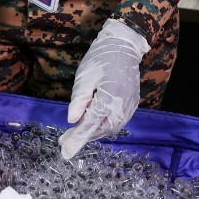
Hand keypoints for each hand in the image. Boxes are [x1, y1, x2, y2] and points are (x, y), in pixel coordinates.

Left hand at [59, 18, 147, 159]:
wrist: (124, 46)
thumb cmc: (100, 58)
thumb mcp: (84, 76)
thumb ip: (79, 99)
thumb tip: (72, 120)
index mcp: (110, 98)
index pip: (90, 124)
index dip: (77, 139)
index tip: (65, 152)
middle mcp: (123, 106)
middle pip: (102, 130)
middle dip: (84, 137)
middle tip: (65, 141)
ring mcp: (130, 106)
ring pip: (111, 128)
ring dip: (95, 133)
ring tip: (77, 134)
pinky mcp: (133, 104)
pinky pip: (118, 122)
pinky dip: (105, 127)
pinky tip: (94, 124)